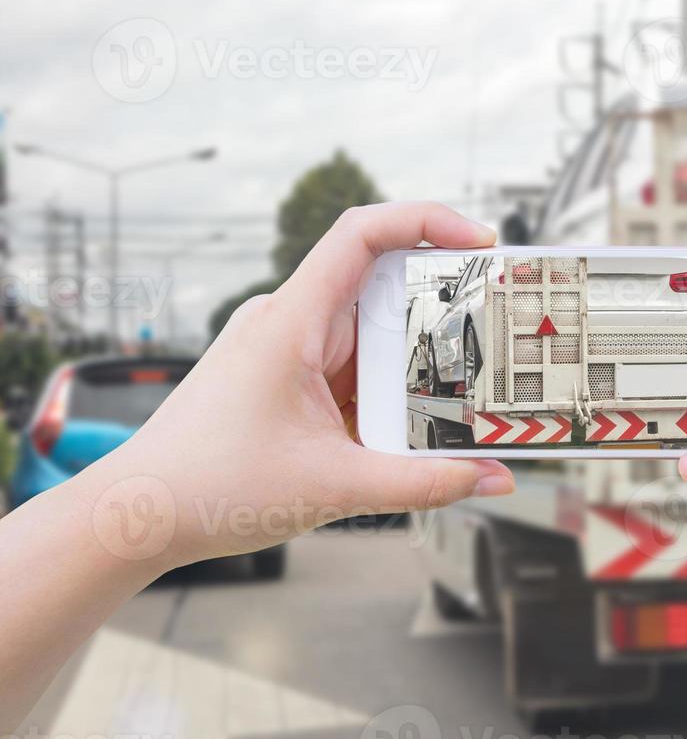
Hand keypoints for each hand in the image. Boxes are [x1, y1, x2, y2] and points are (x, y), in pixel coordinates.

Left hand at [1, 202, 518, 731]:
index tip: (479, 244)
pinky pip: (352, 368)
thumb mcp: (336, 487)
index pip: (362, 234)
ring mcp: (285, 350)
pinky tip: (419, 423)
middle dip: (444, 307)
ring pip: (371, 335)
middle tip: (499, 328)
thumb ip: (425, 482)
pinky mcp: (286, 379)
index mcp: (290, 322)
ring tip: (469, 391)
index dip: (427, 221)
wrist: (136, 517)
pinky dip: (389, 390)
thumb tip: (494, 477)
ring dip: (418, 360)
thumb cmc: (210, 488)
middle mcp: (287, 322)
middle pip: (382, 289)